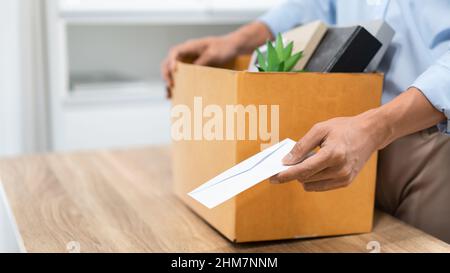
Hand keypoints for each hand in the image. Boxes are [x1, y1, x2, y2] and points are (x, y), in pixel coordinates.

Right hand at [161, 22, 273, 96]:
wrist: (232, 47)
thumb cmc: (224, 48)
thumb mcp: (215, 54)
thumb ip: (203, 61)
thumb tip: (193, 70)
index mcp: (190, 47)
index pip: (175, 52)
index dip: (171, 61)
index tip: (174, 70)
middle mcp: (186, 54)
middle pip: (169, 62)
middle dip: (167, 74)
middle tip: (170, 85)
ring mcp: (187, 61)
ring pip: (172, 71)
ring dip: (169, 82)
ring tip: (169, 94)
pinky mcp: (191, 68)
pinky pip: (181, 76)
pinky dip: (177, 85)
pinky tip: (175, 95)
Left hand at [270, 113, 384, 191]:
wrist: (370, 133)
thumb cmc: (343, 128)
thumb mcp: (320, 129)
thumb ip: (302, 146)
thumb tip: (286, 161)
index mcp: (333, 154)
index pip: (304, 170)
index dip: (286, 175)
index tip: (273, 178)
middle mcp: (339, 169)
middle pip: (305, 178)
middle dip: (293, 172)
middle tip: (288, 162)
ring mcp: (344, 178)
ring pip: (311, 185)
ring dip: (303, 176)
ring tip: (307, 161)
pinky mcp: (345, 182)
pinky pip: (320, 186)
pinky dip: (313, 179)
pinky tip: (315, 167)